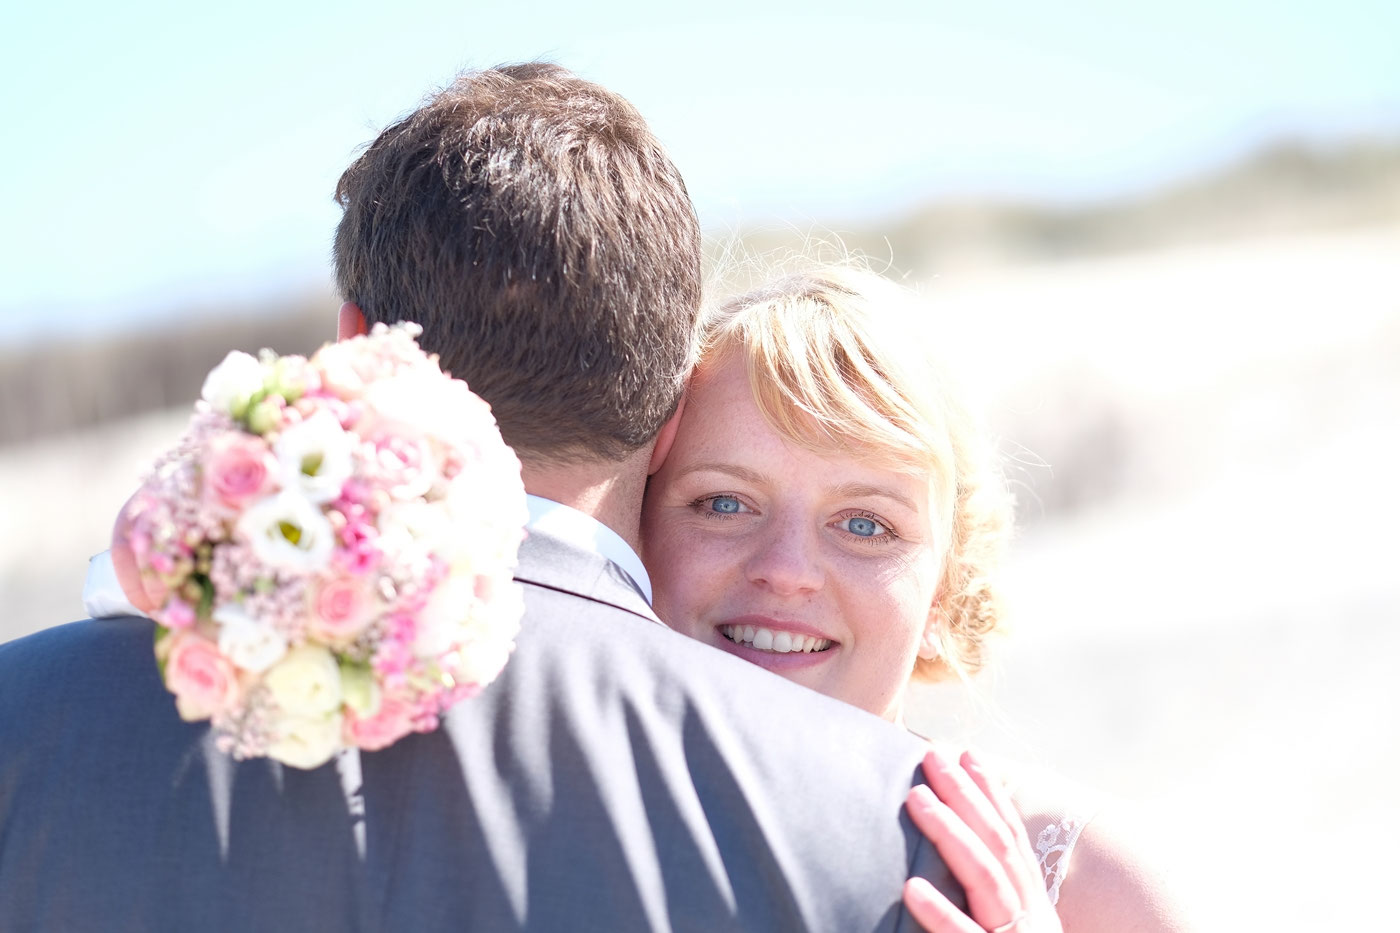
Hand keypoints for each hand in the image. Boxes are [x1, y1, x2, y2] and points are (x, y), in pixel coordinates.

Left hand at [903, 747, 1061, 932]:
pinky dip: (942, 912)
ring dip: (950, 833)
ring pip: (986, 877)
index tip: (968, 753)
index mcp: (1034, 904)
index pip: (1012, 837)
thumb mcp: (1008, 927)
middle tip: (932, 755)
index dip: (991, 794)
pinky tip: (912, 887)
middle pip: (998, 843)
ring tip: (915, 798)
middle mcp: (1032, 915)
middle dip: (965, 794)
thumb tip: (955, 847)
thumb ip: (988, 895)